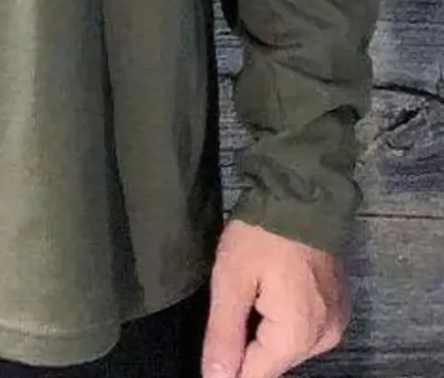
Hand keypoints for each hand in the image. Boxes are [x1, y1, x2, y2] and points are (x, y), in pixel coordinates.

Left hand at [200, 218, 352, 377]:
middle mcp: (323, 338)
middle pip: (273, 362)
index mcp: (297, 335)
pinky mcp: (337, 308)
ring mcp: (335, 323)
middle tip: (233, 302)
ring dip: (265, 332)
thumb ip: (224, 335)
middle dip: (247, 345)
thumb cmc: (261, 235)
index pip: (255, 375)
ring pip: (288, 346)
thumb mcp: (231, 279)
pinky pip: (304, 330)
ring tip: (251, 293)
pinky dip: (283, 320)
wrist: (303, 194)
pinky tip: (270, 292)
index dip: (228, 367)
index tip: (217, 340)